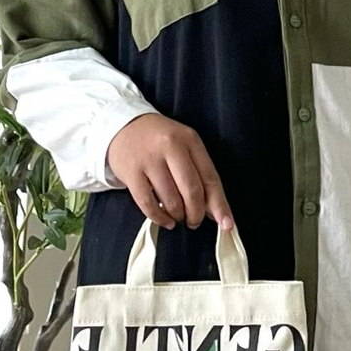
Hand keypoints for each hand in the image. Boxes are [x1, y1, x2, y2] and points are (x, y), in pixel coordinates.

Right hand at [106, 112, 234, 231]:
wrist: (123, 127)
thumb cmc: (159, 140)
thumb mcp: (184, 146)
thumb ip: (200, 174)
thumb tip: (215, 210)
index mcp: (190, 140)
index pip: (210, 177)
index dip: (220, 204)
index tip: (227, 224)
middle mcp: (171, 147)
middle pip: (192, 191)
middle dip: (196, 214)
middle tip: (194, 221)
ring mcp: (149, 159)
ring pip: (171, 200)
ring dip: (178, 216)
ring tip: (178, 216)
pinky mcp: (131, 172)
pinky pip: (148, 203)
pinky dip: (159, 218)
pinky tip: (165, 219)